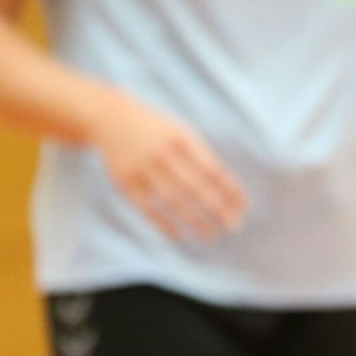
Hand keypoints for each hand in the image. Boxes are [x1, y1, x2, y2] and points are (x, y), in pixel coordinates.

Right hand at [87, 92, 245, 240]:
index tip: (243, 207)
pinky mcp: (125, 182)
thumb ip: (203, 155)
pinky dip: (162, 223)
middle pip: (195, 186)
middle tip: (234, 226)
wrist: (111, 119)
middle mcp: (163, 154)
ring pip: (172, 199)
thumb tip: (229, 187)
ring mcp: (142, 169)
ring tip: (211, 235)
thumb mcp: (182, 131)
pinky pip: (146, 207)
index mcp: (183, 139)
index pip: (212, 169)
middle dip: (217, 208)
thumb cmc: (158, 130)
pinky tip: (179, 236)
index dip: (229, 189)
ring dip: (194, 219)